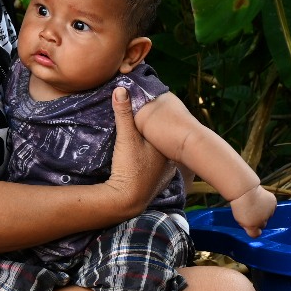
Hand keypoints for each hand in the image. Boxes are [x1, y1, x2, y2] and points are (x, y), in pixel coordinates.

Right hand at [106, 87, 170, 215]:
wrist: (126, 200)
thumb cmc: (130, 167)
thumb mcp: (126, 137)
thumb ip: (124, 114)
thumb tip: (121, 89)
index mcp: (166, 147)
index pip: (165, 130)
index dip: (159, 122)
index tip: (153, 113)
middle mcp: (169, 162)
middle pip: (163, 144)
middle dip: (156, 137)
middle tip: (147, 128)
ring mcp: (164, 176)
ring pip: (160, 159)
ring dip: (153, 152)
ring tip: (143, 144)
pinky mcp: (155, 187)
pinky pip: (155, 171)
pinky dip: (149, 165)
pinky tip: (142, 163)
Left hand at [229, 184, 277, 237]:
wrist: (245, 191)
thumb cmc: (239, 204)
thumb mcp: (240, 218)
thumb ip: (248, 224)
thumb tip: (252, 226)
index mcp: (252, 227)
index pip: (256, 234)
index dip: (255, 230)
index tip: (252, 225)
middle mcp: (263, 223)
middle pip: (263, 224)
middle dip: (260, 220)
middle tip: (253, 211)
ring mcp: (269, 214)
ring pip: (269, 215)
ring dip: (265, 211)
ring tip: (257, 204)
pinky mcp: (274, 204)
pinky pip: (272, 207)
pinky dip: (269, 204)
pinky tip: (262, 199)